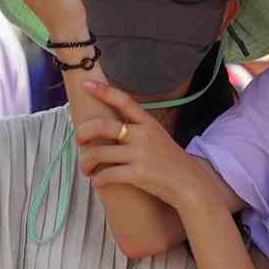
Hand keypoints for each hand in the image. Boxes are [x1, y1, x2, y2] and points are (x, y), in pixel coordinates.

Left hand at [73, 83, 220, 208]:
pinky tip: (98, 181)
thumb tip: (111, 127)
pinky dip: (97, 179)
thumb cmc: (170, 162)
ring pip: (98, 153)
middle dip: (83, 132)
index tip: (86, 85)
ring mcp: (140, 155)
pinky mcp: (138, 175)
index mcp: (148, 123)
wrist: (189, 184)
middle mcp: (143, 136)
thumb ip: (138, 129)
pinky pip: (107, 175)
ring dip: (85, 161)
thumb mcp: (158, 137)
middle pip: (102, 126)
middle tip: (79, 140)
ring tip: (86, 168)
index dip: (103, 91)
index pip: (124, 101)